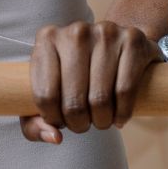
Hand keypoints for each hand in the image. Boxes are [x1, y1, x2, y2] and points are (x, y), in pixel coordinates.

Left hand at [20, 20, 157, 143]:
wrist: (115, 44)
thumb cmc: (76, 72)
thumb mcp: (49, 89)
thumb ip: (35, 121)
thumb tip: (55, 138)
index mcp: (47, 38)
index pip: (45, 95)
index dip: (54, 119)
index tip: (61, 121)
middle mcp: (75, 31)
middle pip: (74, 101)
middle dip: (79, 124)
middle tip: (83, 124)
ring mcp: (105, 32)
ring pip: (100, 99)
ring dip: (101, 121)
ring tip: (101, 119)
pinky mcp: (132, 39)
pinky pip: (125, 91)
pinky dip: (122, 113)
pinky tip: (118, 116)